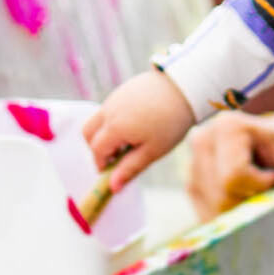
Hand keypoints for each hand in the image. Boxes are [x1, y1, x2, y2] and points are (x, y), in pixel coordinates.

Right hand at [82, 70, 195, 191]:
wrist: (185, 87)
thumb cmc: (171, 122)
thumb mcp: (152, 151)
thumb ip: (129, 169)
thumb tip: (112, 187)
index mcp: (115, 127)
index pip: (96, 151)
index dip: (101, 164)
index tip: (112, 172)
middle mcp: (109, 110)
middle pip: (88, 133)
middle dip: (96, 148)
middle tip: (117, 157)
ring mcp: (114, 97)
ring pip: (98, 119)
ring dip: (106, 133)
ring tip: (131, 140)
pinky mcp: (122, 89)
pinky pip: (109, 108)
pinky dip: (113, 120)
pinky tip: (137, 124)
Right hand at [185, 110, 273, 220]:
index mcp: (227, 126)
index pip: (231, 178)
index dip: (260, 186)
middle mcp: (201, 139)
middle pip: (221, 197)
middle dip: (250, 202)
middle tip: (267, 185)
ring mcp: (192, 161)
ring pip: (213, 209)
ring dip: (240, 209)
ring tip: (255, 187)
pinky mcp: (191, 182)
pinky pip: (206, 214)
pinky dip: (229, 215)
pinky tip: (244, 197)